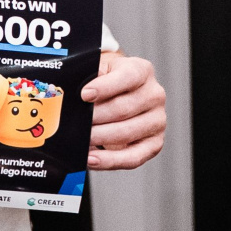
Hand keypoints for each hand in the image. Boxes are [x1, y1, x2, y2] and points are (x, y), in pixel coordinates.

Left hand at [83, 52, 165, 169]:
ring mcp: (157, 120)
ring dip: (98, 139)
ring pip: (125, 134)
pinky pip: (132, 157)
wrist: (123, 95)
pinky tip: (92, 159)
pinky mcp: (154, 143)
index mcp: (142, 71)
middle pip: (122, 109)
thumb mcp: (101, 70)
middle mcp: (154, 95)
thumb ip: (90, 76)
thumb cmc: (108, 83)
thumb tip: (74, 93)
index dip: (104, 87)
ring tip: (79, 140)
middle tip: (73, 124)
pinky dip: (110, 161)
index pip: (127, 77)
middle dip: (94, 119)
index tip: (84, 95)